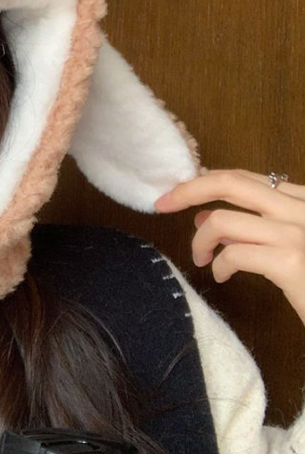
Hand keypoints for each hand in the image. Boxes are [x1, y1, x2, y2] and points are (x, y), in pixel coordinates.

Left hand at [154, 168, 304, 324]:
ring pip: (223, 220)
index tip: (178, 193)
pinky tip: (221, 276)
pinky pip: (233, 253)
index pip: (247, 178)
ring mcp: (300, 233)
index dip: (205, 181)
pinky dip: (217, 265)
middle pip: (231, 183)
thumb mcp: (290, 246)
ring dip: (200, 240)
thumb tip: (205, 214)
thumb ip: (254, 226)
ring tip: (201, 259)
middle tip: (162, 205)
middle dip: (188, 190)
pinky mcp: (292, 261)